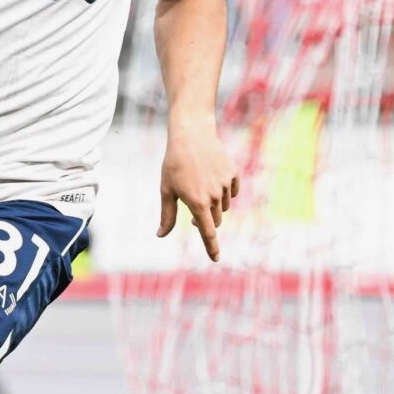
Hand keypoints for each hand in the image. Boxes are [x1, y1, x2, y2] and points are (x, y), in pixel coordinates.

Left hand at [158, 119, 238, 261]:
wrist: (191, 135)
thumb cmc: (174, 164)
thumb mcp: (166, 190)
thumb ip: (167, 215)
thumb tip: (160, 235)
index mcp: (197, 203)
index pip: (207, 232)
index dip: (211, 247)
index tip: (216, 258)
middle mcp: (214, 196)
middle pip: (215, 220)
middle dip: (206, 219)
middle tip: (193, 205)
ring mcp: (226, 184)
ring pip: (223, 206)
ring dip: (214, 204)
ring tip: (200, 185)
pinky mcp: (233, 174)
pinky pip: (233, 191)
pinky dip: (225, 191)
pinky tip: (214, 179)